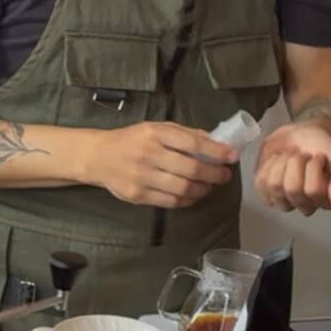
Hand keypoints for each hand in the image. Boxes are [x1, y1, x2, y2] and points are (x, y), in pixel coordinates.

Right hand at [84, 123, 236, 207]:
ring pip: (182, 188)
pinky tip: (193, 195)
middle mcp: (149, 154)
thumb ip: (185, 134)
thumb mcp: (157, 128)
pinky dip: (187, 200)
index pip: (193, 144)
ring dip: (203, 189)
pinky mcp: (137, 195)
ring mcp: (142, 177)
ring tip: (210, 186)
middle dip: (214, 174)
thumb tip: (215, 142)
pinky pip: (170, 201)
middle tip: (224, 176)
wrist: (98, 156)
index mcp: (155, 133)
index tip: (232, 156)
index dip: (216, 152)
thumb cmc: (132, 140)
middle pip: (191, 169)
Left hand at [255, 125, 330, 216]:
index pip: (313, 190)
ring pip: (275, 185)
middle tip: (302, 155)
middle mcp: (303, 205)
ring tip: (290, 156)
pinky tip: (279, 159)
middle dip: (296, 162)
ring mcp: (283, 200)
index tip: (318, 156)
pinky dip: (269, 163)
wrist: (303, 135)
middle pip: (292, 189)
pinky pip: (261, 180)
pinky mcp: (265, 191)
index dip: (313, 167)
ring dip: (282, 162)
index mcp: (324, 201)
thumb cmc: (321, 147)